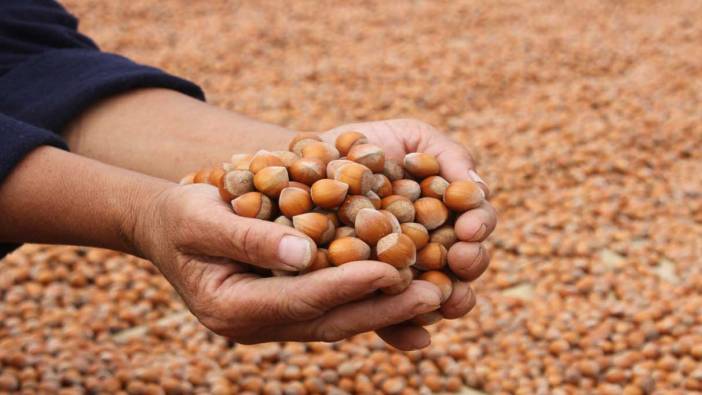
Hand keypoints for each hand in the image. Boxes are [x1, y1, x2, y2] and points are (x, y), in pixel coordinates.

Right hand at [130, 183, 442, 349]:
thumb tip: (302, 255)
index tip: (391, 270)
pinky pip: (332, 310)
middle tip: (435, 295)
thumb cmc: (180, 215)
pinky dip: (367, 299)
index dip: (348, 286)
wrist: (165, 226)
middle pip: (329, 321)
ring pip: (336, 321)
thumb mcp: (202, 216)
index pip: (301, 300)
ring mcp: (270, 323)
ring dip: (385, 309)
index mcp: (231, 308)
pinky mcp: (285, 309)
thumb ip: (249, 237)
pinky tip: (404, 287)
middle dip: (383, 309)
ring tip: (433, 294)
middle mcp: (254, 326)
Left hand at [322, 119, 496, 343]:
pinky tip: (416, 337)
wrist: (307, 163)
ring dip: (448, 301)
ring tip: (444, 298)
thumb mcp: (411, 136)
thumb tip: (480, 187)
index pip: (475, 224)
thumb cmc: (364, 145)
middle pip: (466, 264)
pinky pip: (391, 320)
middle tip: (461, 257)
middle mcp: (432, 248)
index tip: (469, 225)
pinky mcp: (369, 297)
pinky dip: (406, 331)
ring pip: (437, 297)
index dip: (479, 226)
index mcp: (448, 214)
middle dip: (471, 262)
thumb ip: (449, 155)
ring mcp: (402, 275)